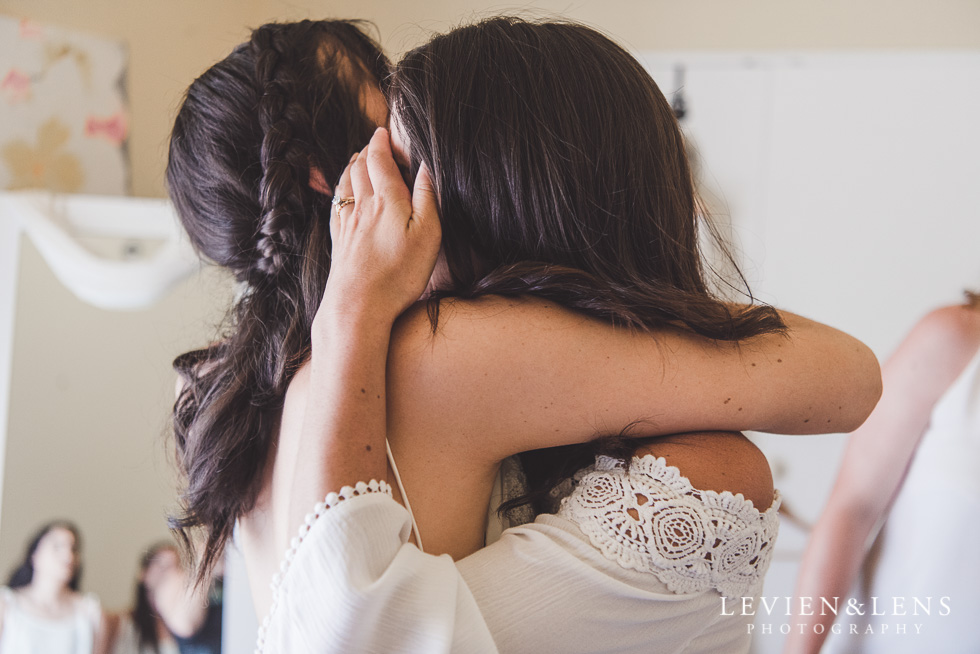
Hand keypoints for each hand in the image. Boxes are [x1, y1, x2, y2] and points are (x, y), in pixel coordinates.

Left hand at [319, 127, 440, 326]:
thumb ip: (427, 198)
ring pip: (346, 184)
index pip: (379, 160)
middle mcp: (362, 207)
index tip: (383, 132)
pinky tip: (342, 194)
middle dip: (367, 151)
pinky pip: (337, 205)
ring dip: (351, 167)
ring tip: (357, 159)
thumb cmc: (398, 274)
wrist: (357, 306)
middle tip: (374, 143)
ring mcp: (347, 224)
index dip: (381, 143)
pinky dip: (340, 190)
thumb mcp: (427, 235)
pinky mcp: (339, 242)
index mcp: (387, 200)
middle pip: (359, 168)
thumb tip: (426, 167)